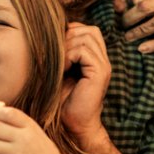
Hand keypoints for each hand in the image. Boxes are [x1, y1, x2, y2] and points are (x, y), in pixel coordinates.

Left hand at [60, 22, 110, 141]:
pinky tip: (63, 70)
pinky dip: (69, 56)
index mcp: (94, 58)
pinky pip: (84, 51)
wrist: (72, 125)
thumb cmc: (60, 99)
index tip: (55, 49)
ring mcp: (103, 66)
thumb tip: (49, 31)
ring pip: (87, 37)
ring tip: (60, 65)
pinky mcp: (100, 73)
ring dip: (67, 47)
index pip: (86, 29)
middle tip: (56, 57)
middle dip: (68, 37)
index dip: (69, 32)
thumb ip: (60, 51)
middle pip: (88, 29)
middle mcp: (102, 59)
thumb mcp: (58, 70)